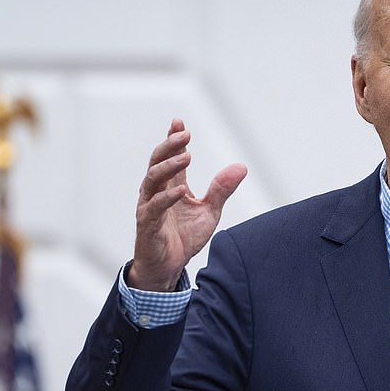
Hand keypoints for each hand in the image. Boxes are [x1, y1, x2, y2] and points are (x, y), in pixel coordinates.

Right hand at [128, 118, 246, 290]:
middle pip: (157, 161)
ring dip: (168, 166)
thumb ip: (222, 189)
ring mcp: (150, 207)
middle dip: (169, 145)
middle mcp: (157, 192)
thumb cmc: (184, 237)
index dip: (174, 139)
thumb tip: (241, 167)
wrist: (169, 267)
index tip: (180, 123)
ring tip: (185, 155)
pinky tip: (182, 190)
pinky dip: (167, 198)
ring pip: (152, 179)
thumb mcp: (210, 211)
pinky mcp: (148, 224)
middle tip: (184, 133)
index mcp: (171, 186)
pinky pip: (155, 207)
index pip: (170, 157)